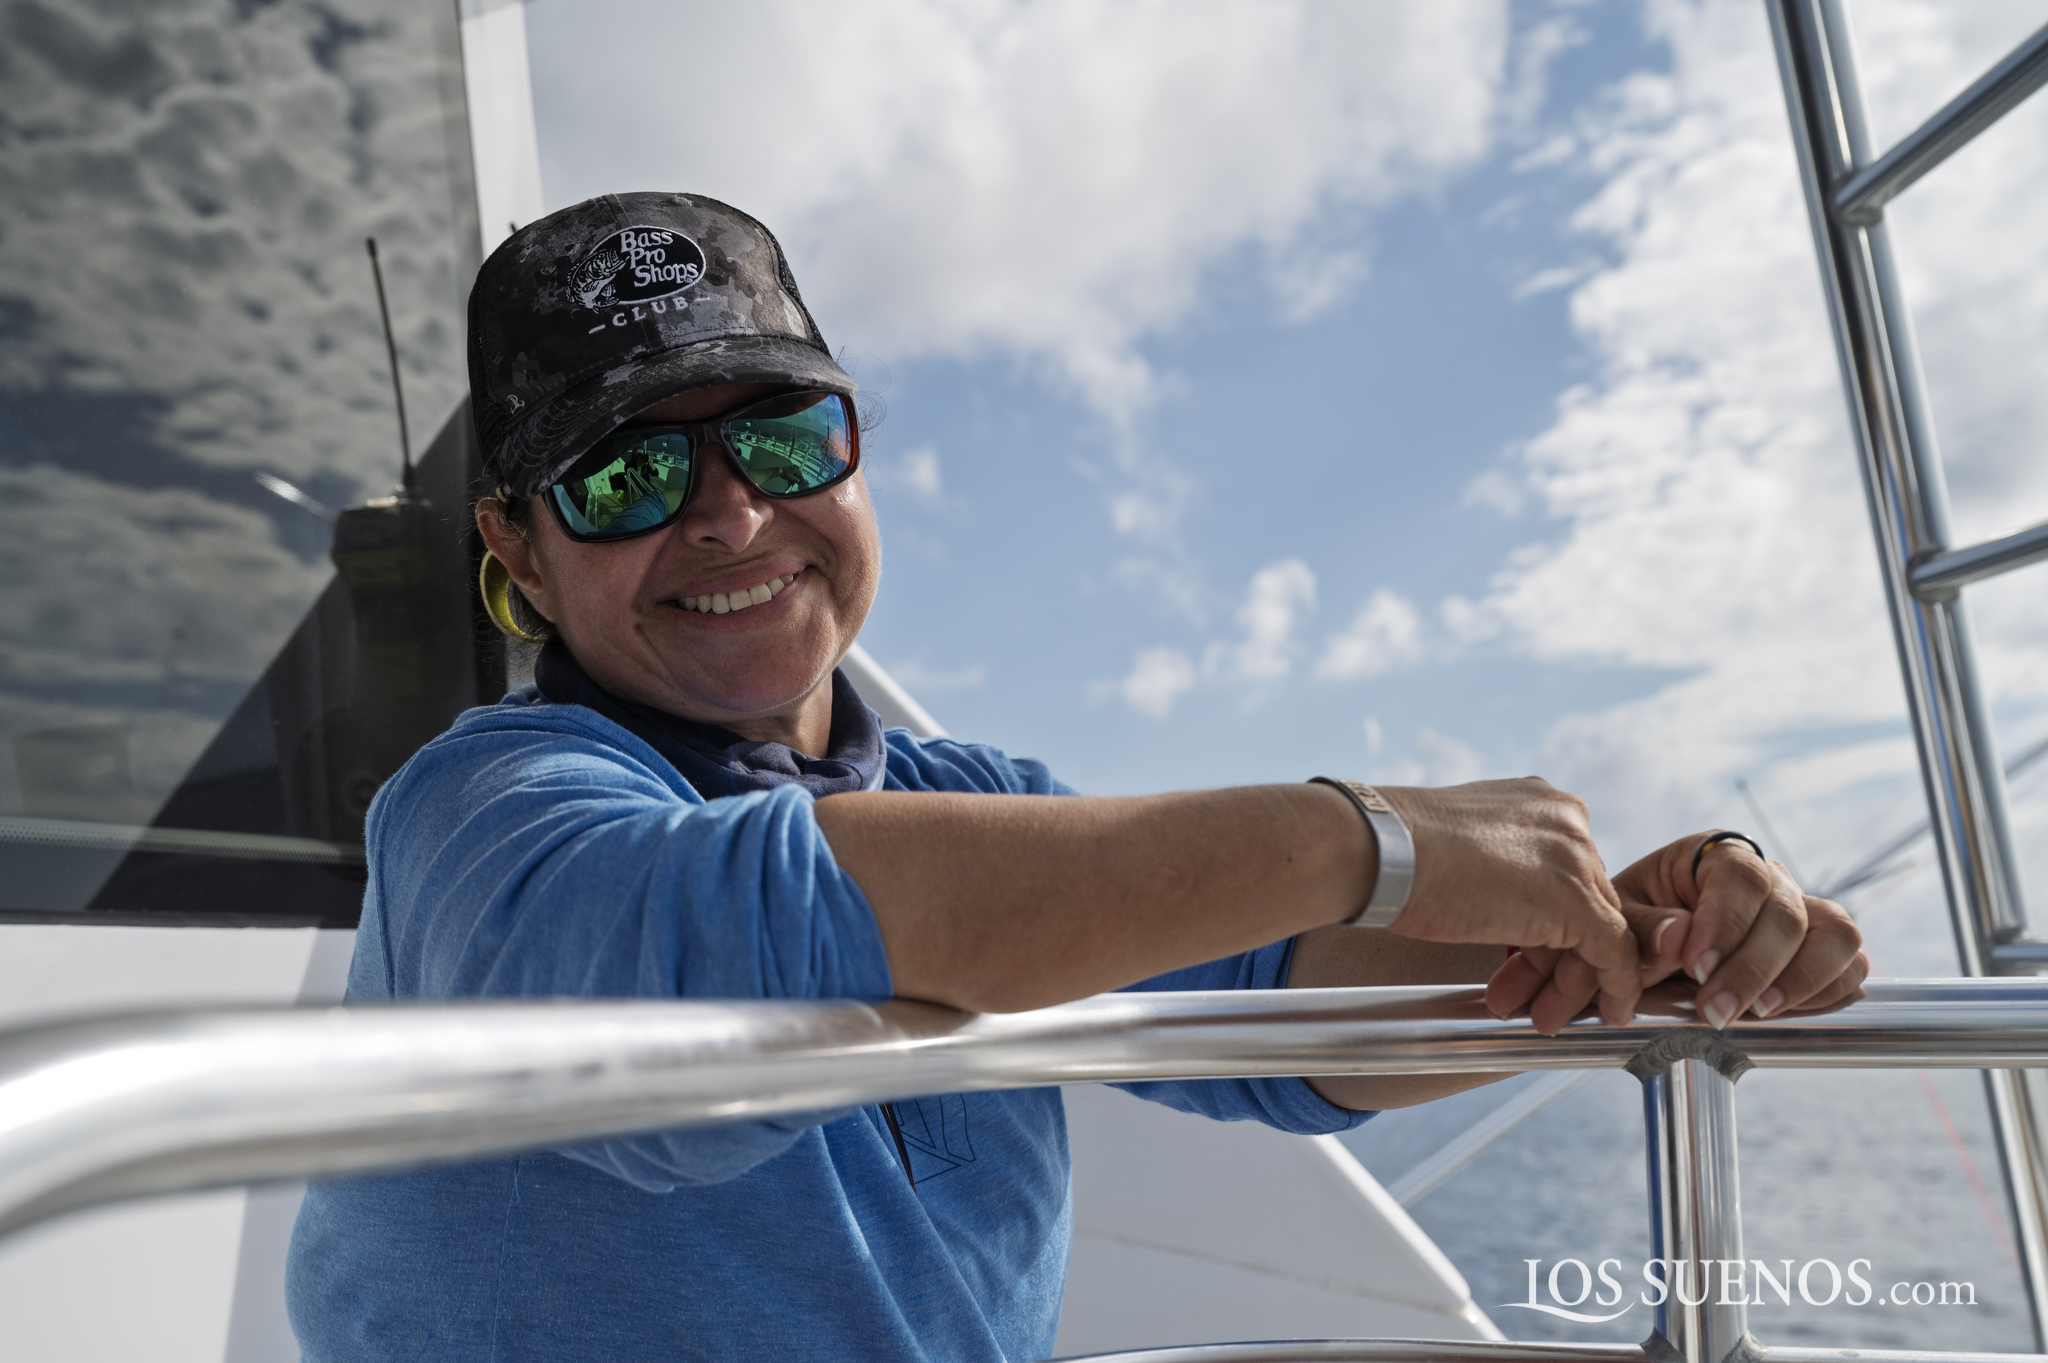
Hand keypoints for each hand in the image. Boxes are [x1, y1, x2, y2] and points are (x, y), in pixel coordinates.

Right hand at [1376, 778, 1638, 1031]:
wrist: (1379, 850)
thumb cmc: (1398, 850)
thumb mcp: (1464, 846)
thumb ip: (1499, 862)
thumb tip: (1500, 896)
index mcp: (1543, 804)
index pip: (1568, 874)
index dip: (1552, 925)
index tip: (1531, 961)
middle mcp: (1570, 822)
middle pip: (1587, 903)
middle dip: (1560, 958)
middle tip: (1533, 997)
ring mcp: (1577, 858)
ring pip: (1601, 930)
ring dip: (1575, 980)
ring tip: (1545, 1015)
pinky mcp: (1577, 900)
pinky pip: (1614, 952)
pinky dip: (1615, 985)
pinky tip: (1608, 1011)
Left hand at [1488, 831, 1867, 1030]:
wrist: (1644, 945)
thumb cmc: (1629, 924)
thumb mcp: (1616, 919)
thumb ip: (1640, 928)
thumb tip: (1679, 938)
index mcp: (1713, 856)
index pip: (1739, 877)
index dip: (1725, 924)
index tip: (1696, 968)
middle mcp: (1766, 878)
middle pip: (1788, 912)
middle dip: (1753, 968)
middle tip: (1716, 1012)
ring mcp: (1800, 911)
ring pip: (1835, 933)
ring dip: (1801, 980)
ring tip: (1757, 1014)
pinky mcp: (1819, 948)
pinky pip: (1850, 962)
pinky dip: (1830, 990)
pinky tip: (1787, 1014)